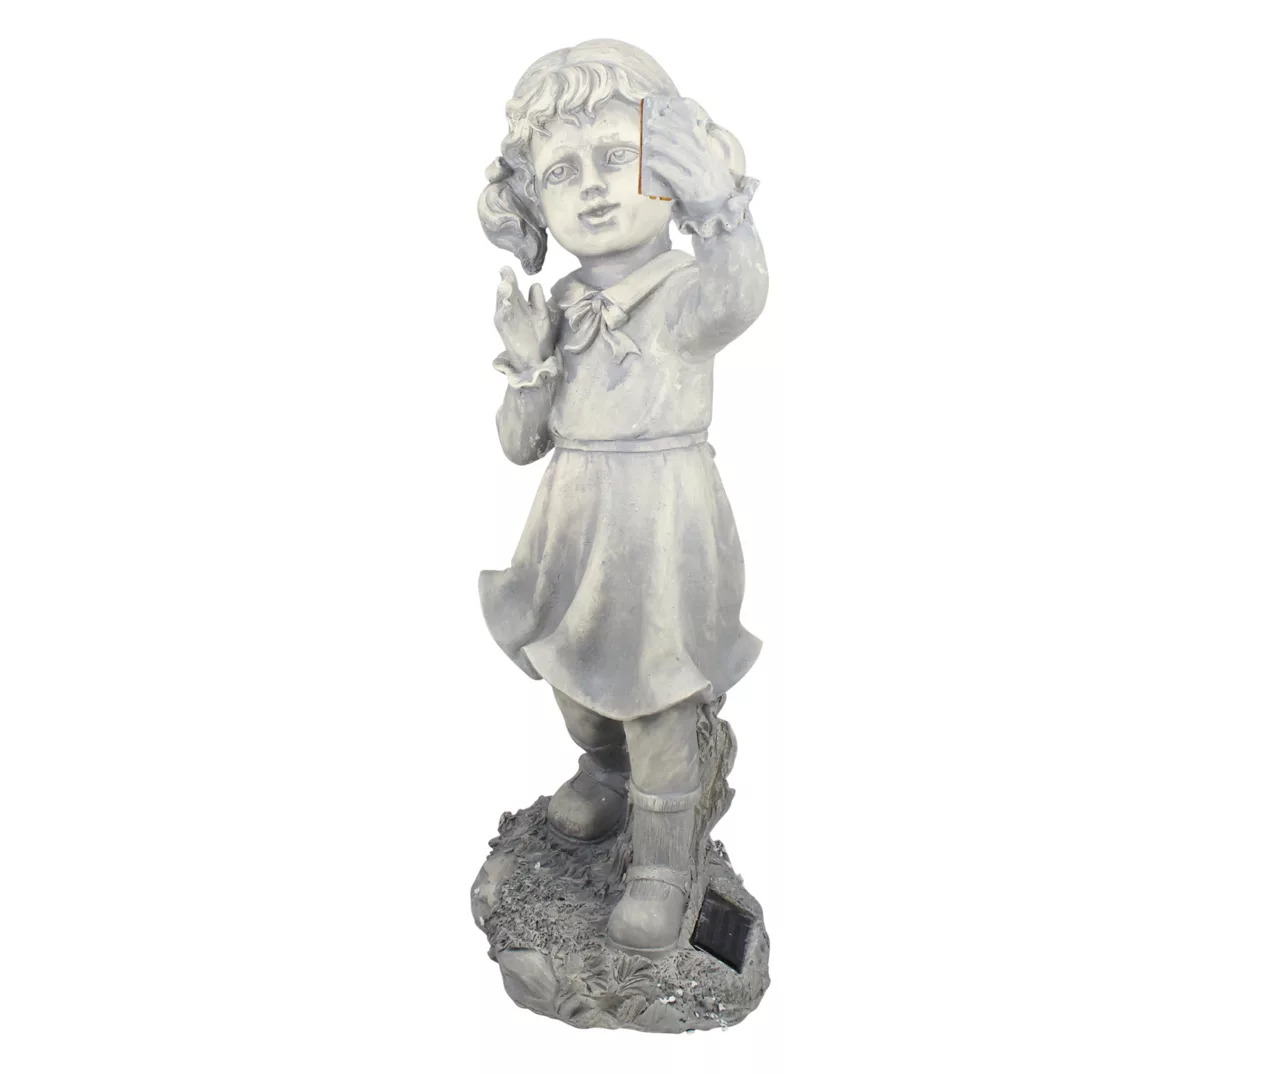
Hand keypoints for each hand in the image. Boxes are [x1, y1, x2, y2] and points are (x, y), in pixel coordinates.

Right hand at [493, 266, 553, 370]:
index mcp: (518, 304)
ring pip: (502, 303)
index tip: (509, 267)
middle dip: (506, 281)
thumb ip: (537, 300)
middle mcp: (510, 309)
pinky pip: (503, 319)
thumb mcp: (541, 314)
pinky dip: (504, 311)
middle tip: (505, 270)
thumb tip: (534, 284)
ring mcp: (507, 319)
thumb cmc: (539, 336)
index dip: (511, 277)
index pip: (514, 288)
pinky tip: (506, 304)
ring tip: (504, 285)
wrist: (537, 358)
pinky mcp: (505, 330)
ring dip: (503, 294)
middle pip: (507, 293)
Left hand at [642, 96, 738, 220]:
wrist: (724, 218)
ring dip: (661, 144)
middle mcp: (707, 164)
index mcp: (711, 157)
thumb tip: (685, 139)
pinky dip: (661, 166)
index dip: (681, 120)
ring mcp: (699, 176)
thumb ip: (701, 156)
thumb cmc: (714, 194)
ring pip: (678, 154)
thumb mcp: (714, 171)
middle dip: (667, 128)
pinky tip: (651, 161)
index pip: (696, 132)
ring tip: (648, 138)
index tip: (668, 111)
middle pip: (685, 139)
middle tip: (652, 122)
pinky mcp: (691, 191)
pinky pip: (674, 175)